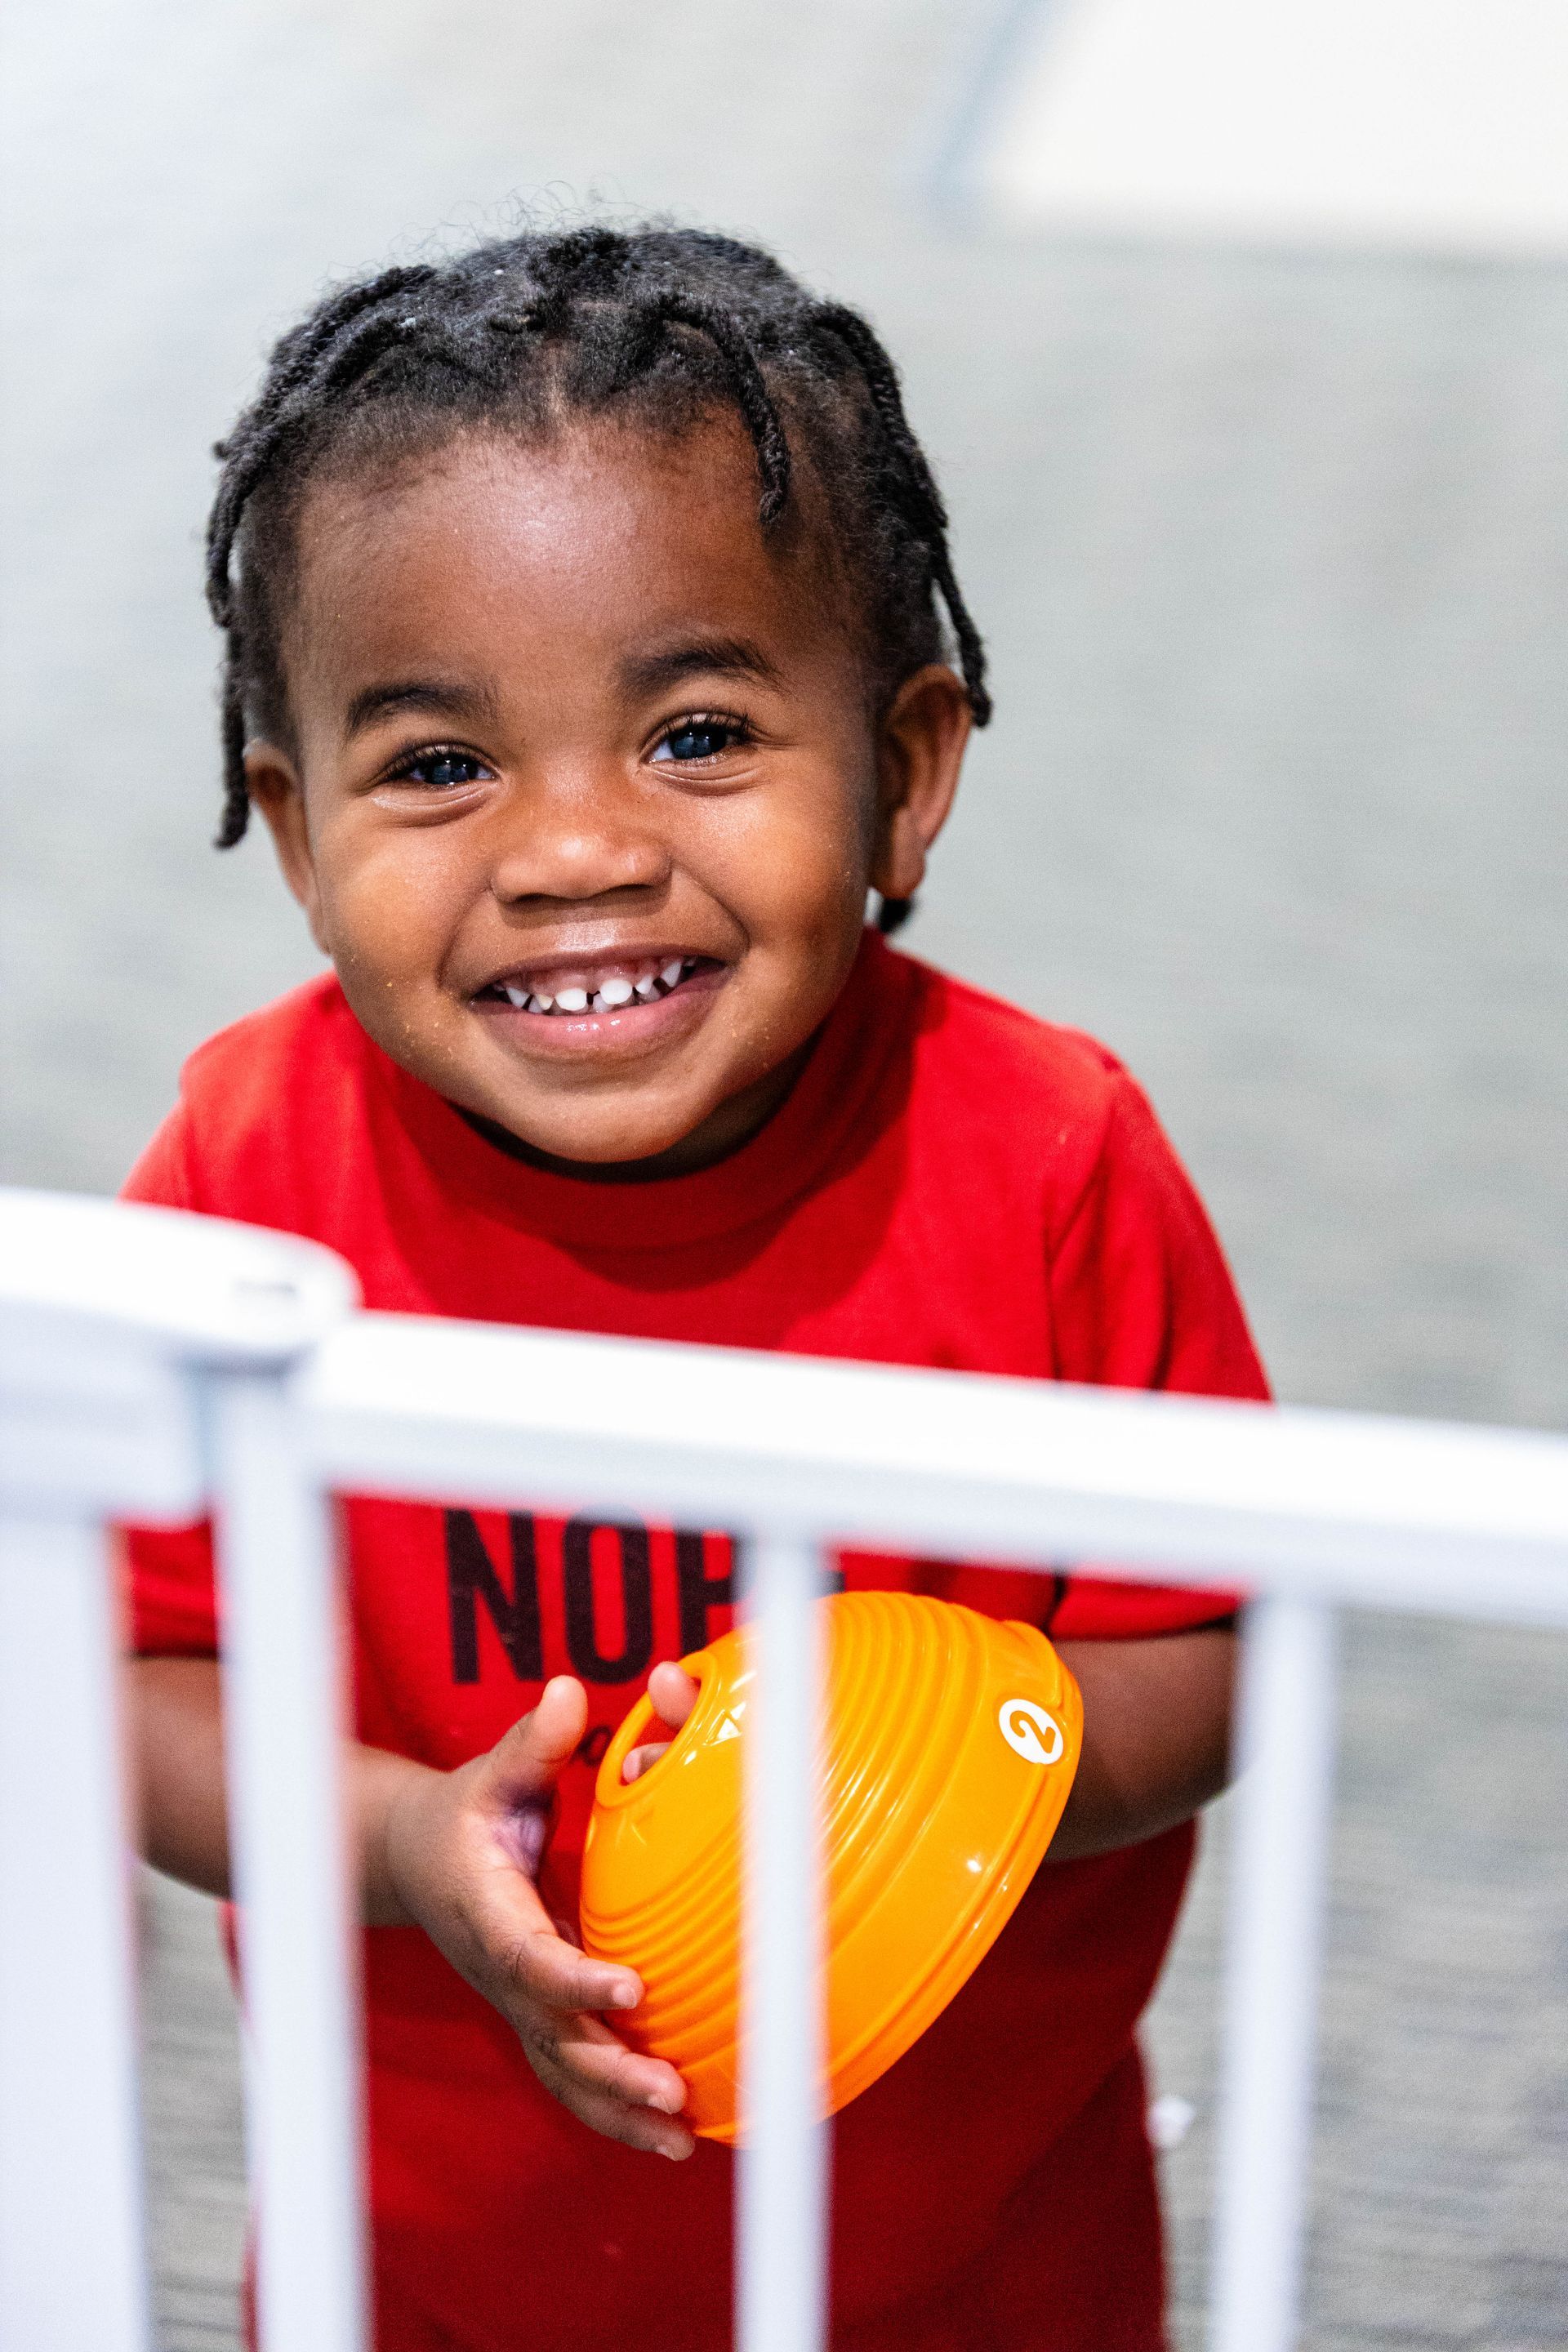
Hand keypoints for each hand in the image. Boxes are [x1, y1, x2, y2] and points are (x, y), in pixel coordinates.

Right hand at [376, 1675, 694, 2157]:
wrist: (412, 1862)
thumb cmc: (463, 1815)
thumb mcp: (490, 1774)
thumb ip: (530, 1745)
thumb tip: (568, 1692)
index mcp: (490, 1915)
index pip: (531, 1958)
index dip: (577, 1978)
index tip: (630, 1988)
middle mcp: (503, 1973)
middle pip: (552, 2037)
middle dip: (610, 2070)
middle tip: (670, 2089)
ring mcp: (517, 2005)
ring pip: (563, 2073)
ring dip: (617, 2111)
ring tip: (680, 2136)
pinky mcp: (535, 2018)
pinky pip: (571, 2076)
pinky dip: (613, 2113)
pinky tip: (669, 2136)